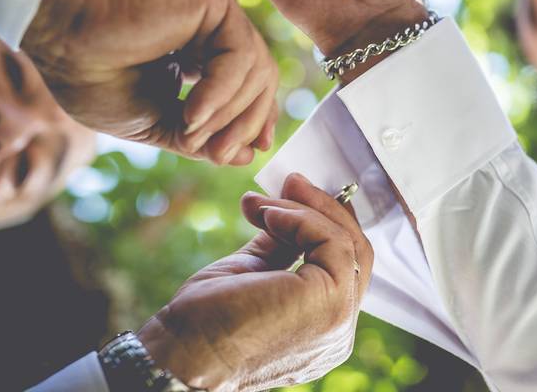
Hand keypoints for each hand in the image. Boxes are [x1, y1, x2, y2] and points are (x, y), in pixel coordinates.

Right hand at [21, 0, 277, 165]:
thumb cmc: (89, 73)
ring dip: (227, 115)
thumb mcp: (151, 120)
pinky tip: (192, 114)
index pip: (248, 84)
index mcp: (198, 46)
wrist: (56, 31)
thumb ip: (199, 135)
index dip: (253, 119)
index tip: (248, 153)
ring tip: (189, 134)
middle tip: (220, 156)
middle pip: (260, 78)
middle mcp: (213, 23)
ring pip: (255, 70)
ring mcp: (216, 7)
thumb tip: (246, 157)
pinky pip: (241, 55)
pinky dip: (221, 93)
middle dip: (244, 124)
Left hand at [137, 174, 372, 390]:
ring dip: (306, 210)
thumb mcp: (251, 272)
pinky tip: (269, 216)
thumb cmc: (204, 323)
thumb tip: (286, 207)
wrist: (180, 354)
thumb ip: (279, 245)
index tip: (294, 194)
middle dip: (324, 209)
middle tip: (291, 181)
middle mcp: (340, 330)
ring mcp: (339, 321)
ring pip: (348, 243)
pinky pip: (332, 242)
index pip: (346, 266)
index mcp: (323, 326)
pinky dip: (302, 219)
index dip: (326, 224)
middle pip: (356, 252)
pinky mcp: (330, 304)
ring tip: (266, 201)